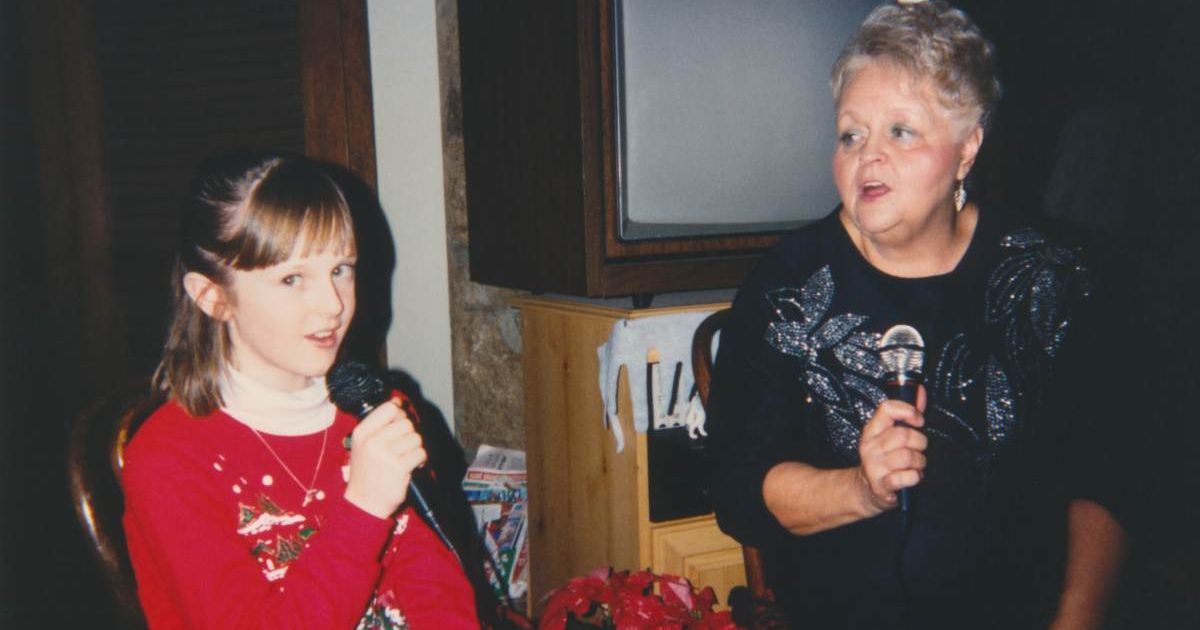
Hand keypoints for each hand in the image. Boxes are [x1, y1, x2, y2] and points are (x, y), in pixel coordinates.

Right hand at [343, 397, 425, 518]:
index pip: (389, 408)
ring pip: (415, 438)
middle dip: (409, 434)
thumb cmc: (366, 473)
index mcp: (362, 433)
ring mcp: (386, 454)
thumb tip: (398, 402)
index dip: (400, 413)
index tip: (400, 421)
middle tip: (403, 447)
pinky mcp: (400, 467)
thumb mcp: (362, 445)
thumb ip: (378, 424)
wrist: (364, 503)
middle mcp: (372, 441)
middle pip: (406, 422)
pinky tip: (411, 466)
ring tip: (405, 458)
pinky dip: (420, 460)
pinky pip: (420, 453)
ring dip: (415, 448)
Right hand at [856, 386, 927, 512]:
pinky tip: (911, 477)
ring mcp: (874, 467)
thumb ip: (907, 413)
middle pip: (903, 435)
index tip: (918, 421)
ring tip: (916, 465)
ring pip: (907, 457)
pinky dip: (914, 477)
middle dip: (920, 442)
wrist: (867, 490)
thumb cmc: (884, 459)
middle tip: (919, 449)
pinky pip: (905, 477)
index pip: (887, 409)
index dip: (908, 411)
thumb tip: (920, 391)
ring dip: (919, 462)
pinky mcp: (881, 486)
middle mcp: (870, 447)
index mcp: (872, 430)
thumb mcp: (890, 434)